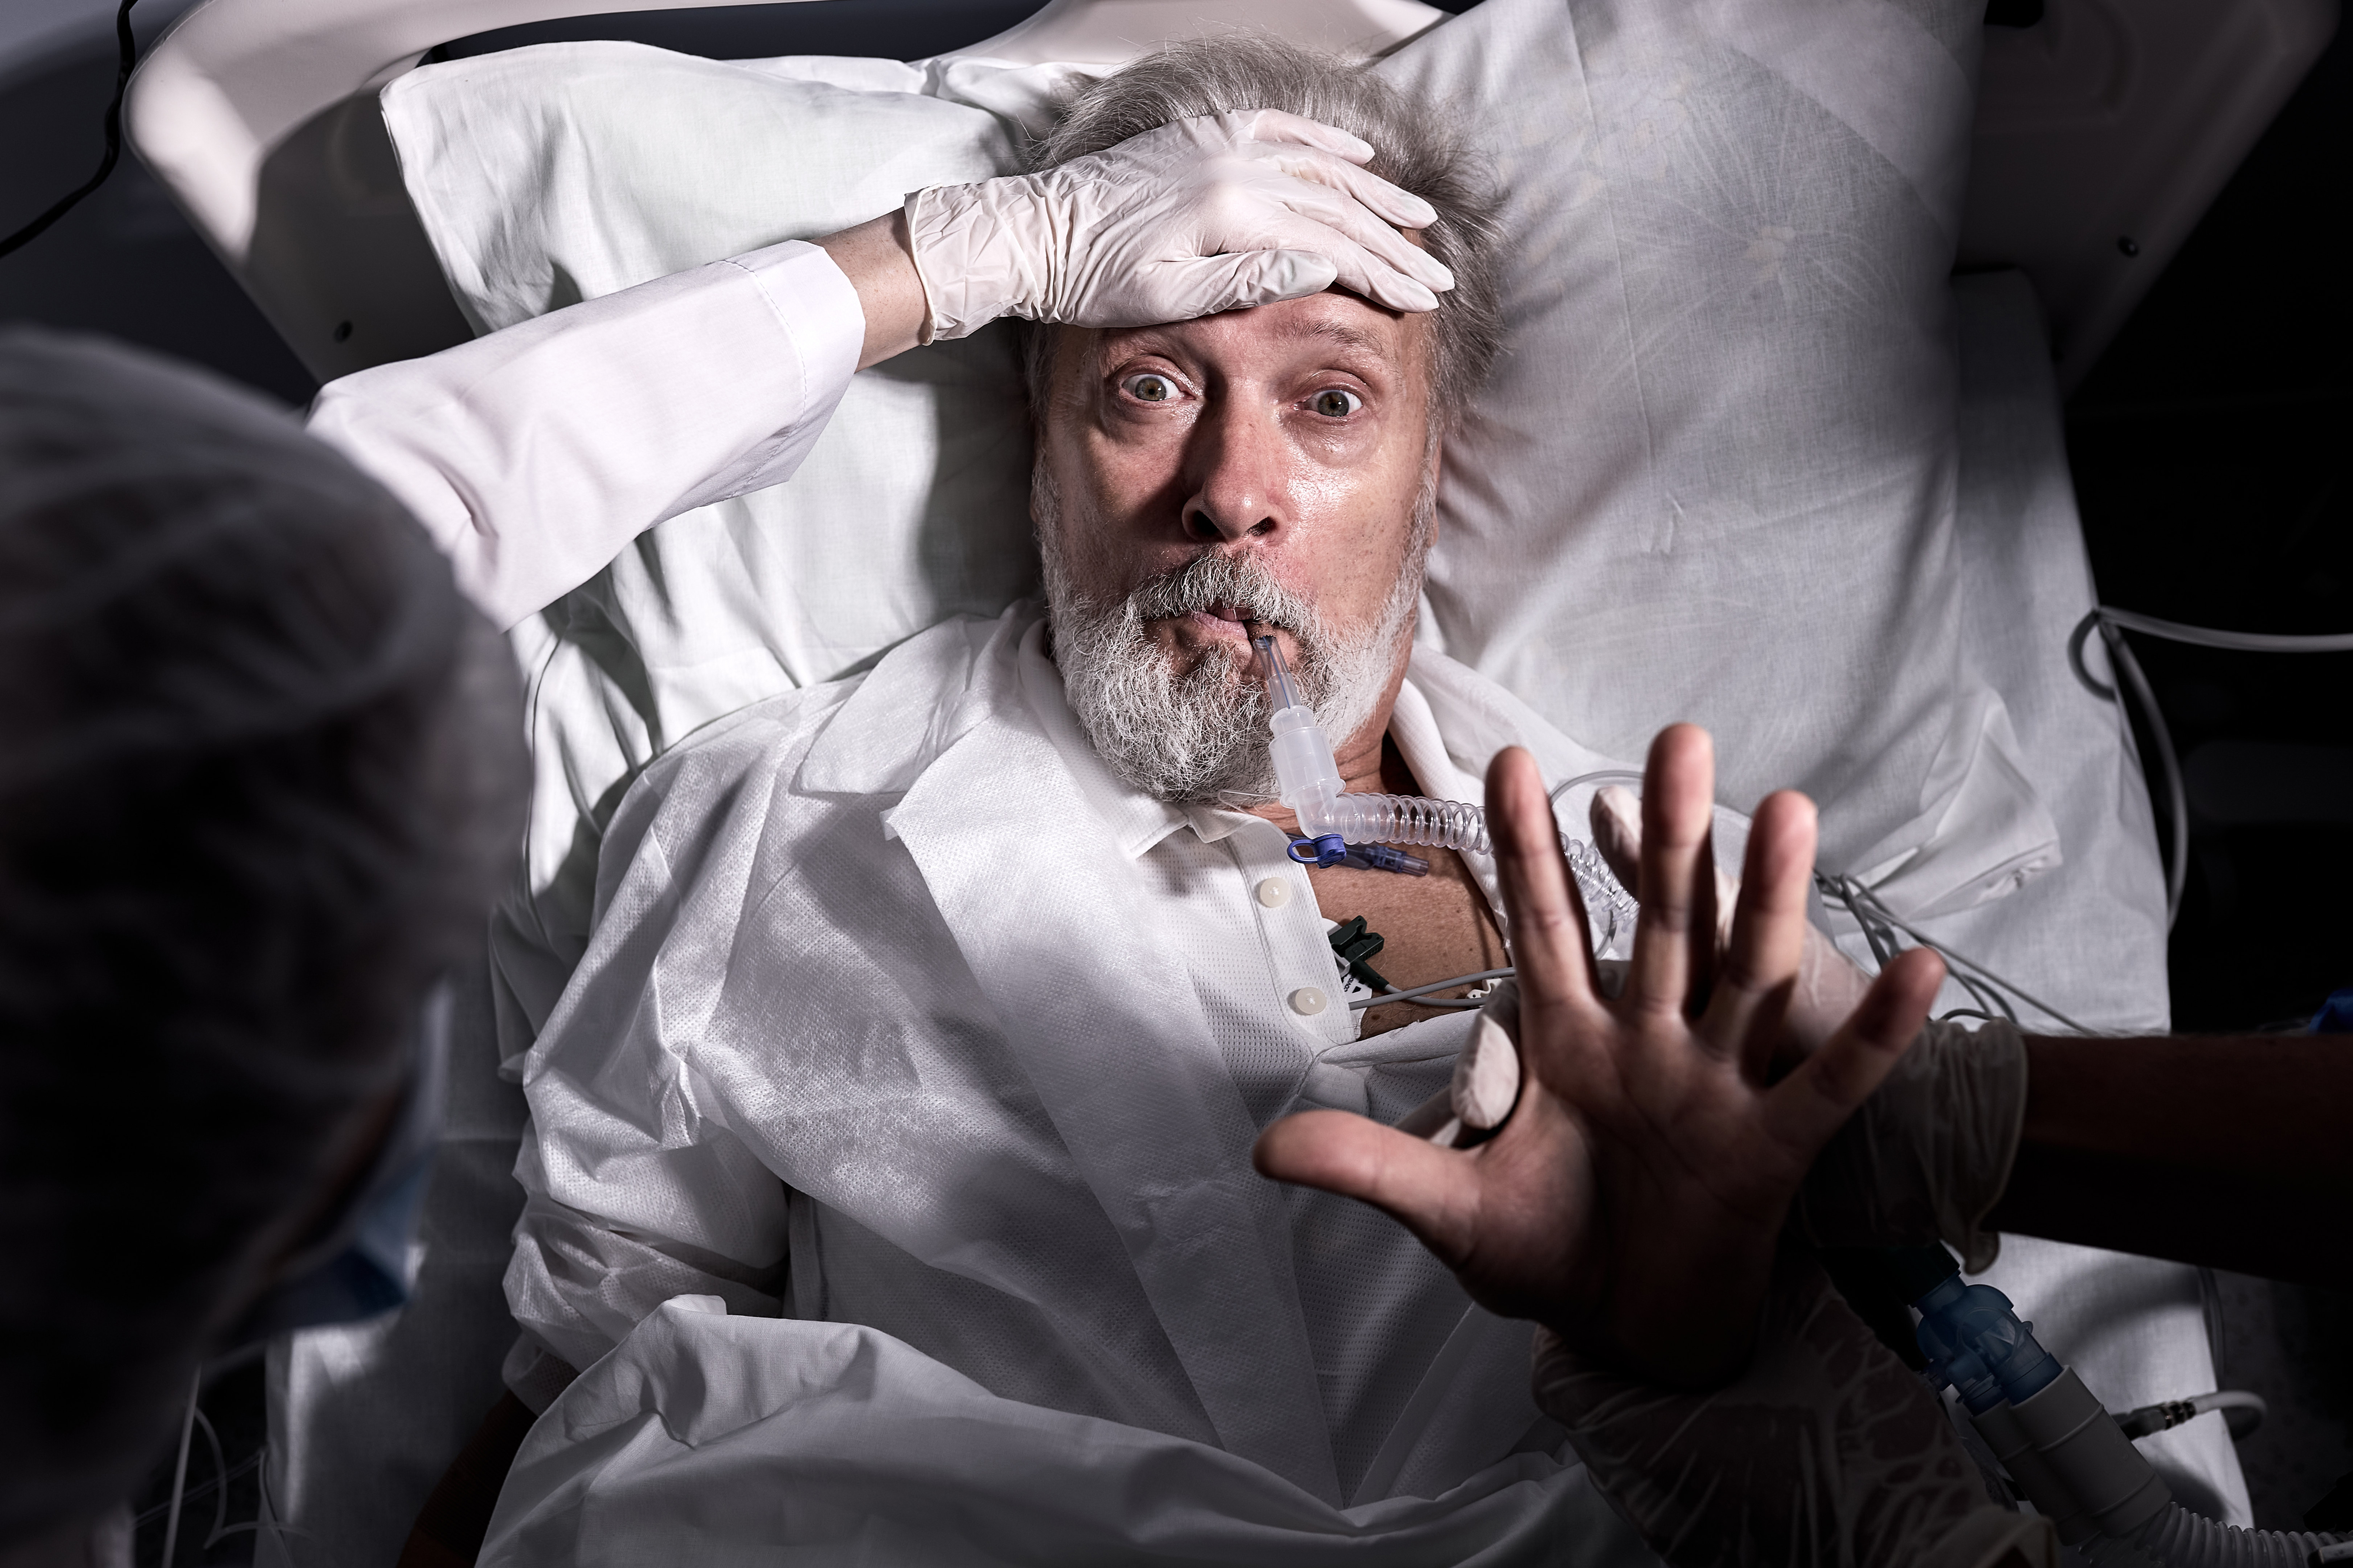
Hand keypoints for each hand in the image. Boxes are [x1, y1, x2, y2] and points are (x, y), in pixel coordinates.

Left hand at [903, 111, 1453, 340]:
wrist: (1034, 236)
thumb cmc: (1092, 281)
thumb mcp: (1170, 298)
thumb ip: (1248, 283)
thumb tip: (1322, 271)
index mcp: (1231, 212)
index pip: (1329, 244)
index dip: (1382, 273)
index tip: (1422, 297)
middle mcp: (1233, 167)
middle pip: (1335, 206)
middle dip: (1392, 242)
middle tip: (1438, 273)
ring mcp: (1219, 146)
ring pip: (1317, 168)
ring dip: (1373, 195)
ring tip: (1417, 219)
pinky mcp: (1202, 139)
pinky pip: (1279, 132)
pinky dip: (1323, 146)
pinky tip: (1356, 161)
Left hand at [1253, 725, 1945, 1384]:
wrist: (1631, 1332)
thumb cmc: (1549, 1255)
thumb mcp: (1455, 1212)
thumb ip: (1376, 1170)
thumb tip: (1263, 1146)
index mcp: (1570, 1039)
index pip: (1547, 925)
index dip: (1530, 851)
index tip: (1506, 761)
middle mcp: (1649, 1041)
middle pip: (1663, 923)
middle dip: (1668, 837)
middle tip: (1680, 736)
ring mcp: (1718, 1087)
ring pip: (1746, 977)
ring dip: (1767, 898)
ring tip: (1788, 809)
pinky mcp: (1773, 1150)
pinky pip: (1830, 1086)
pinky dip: (1871, 1037)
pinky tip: (1917, 968)